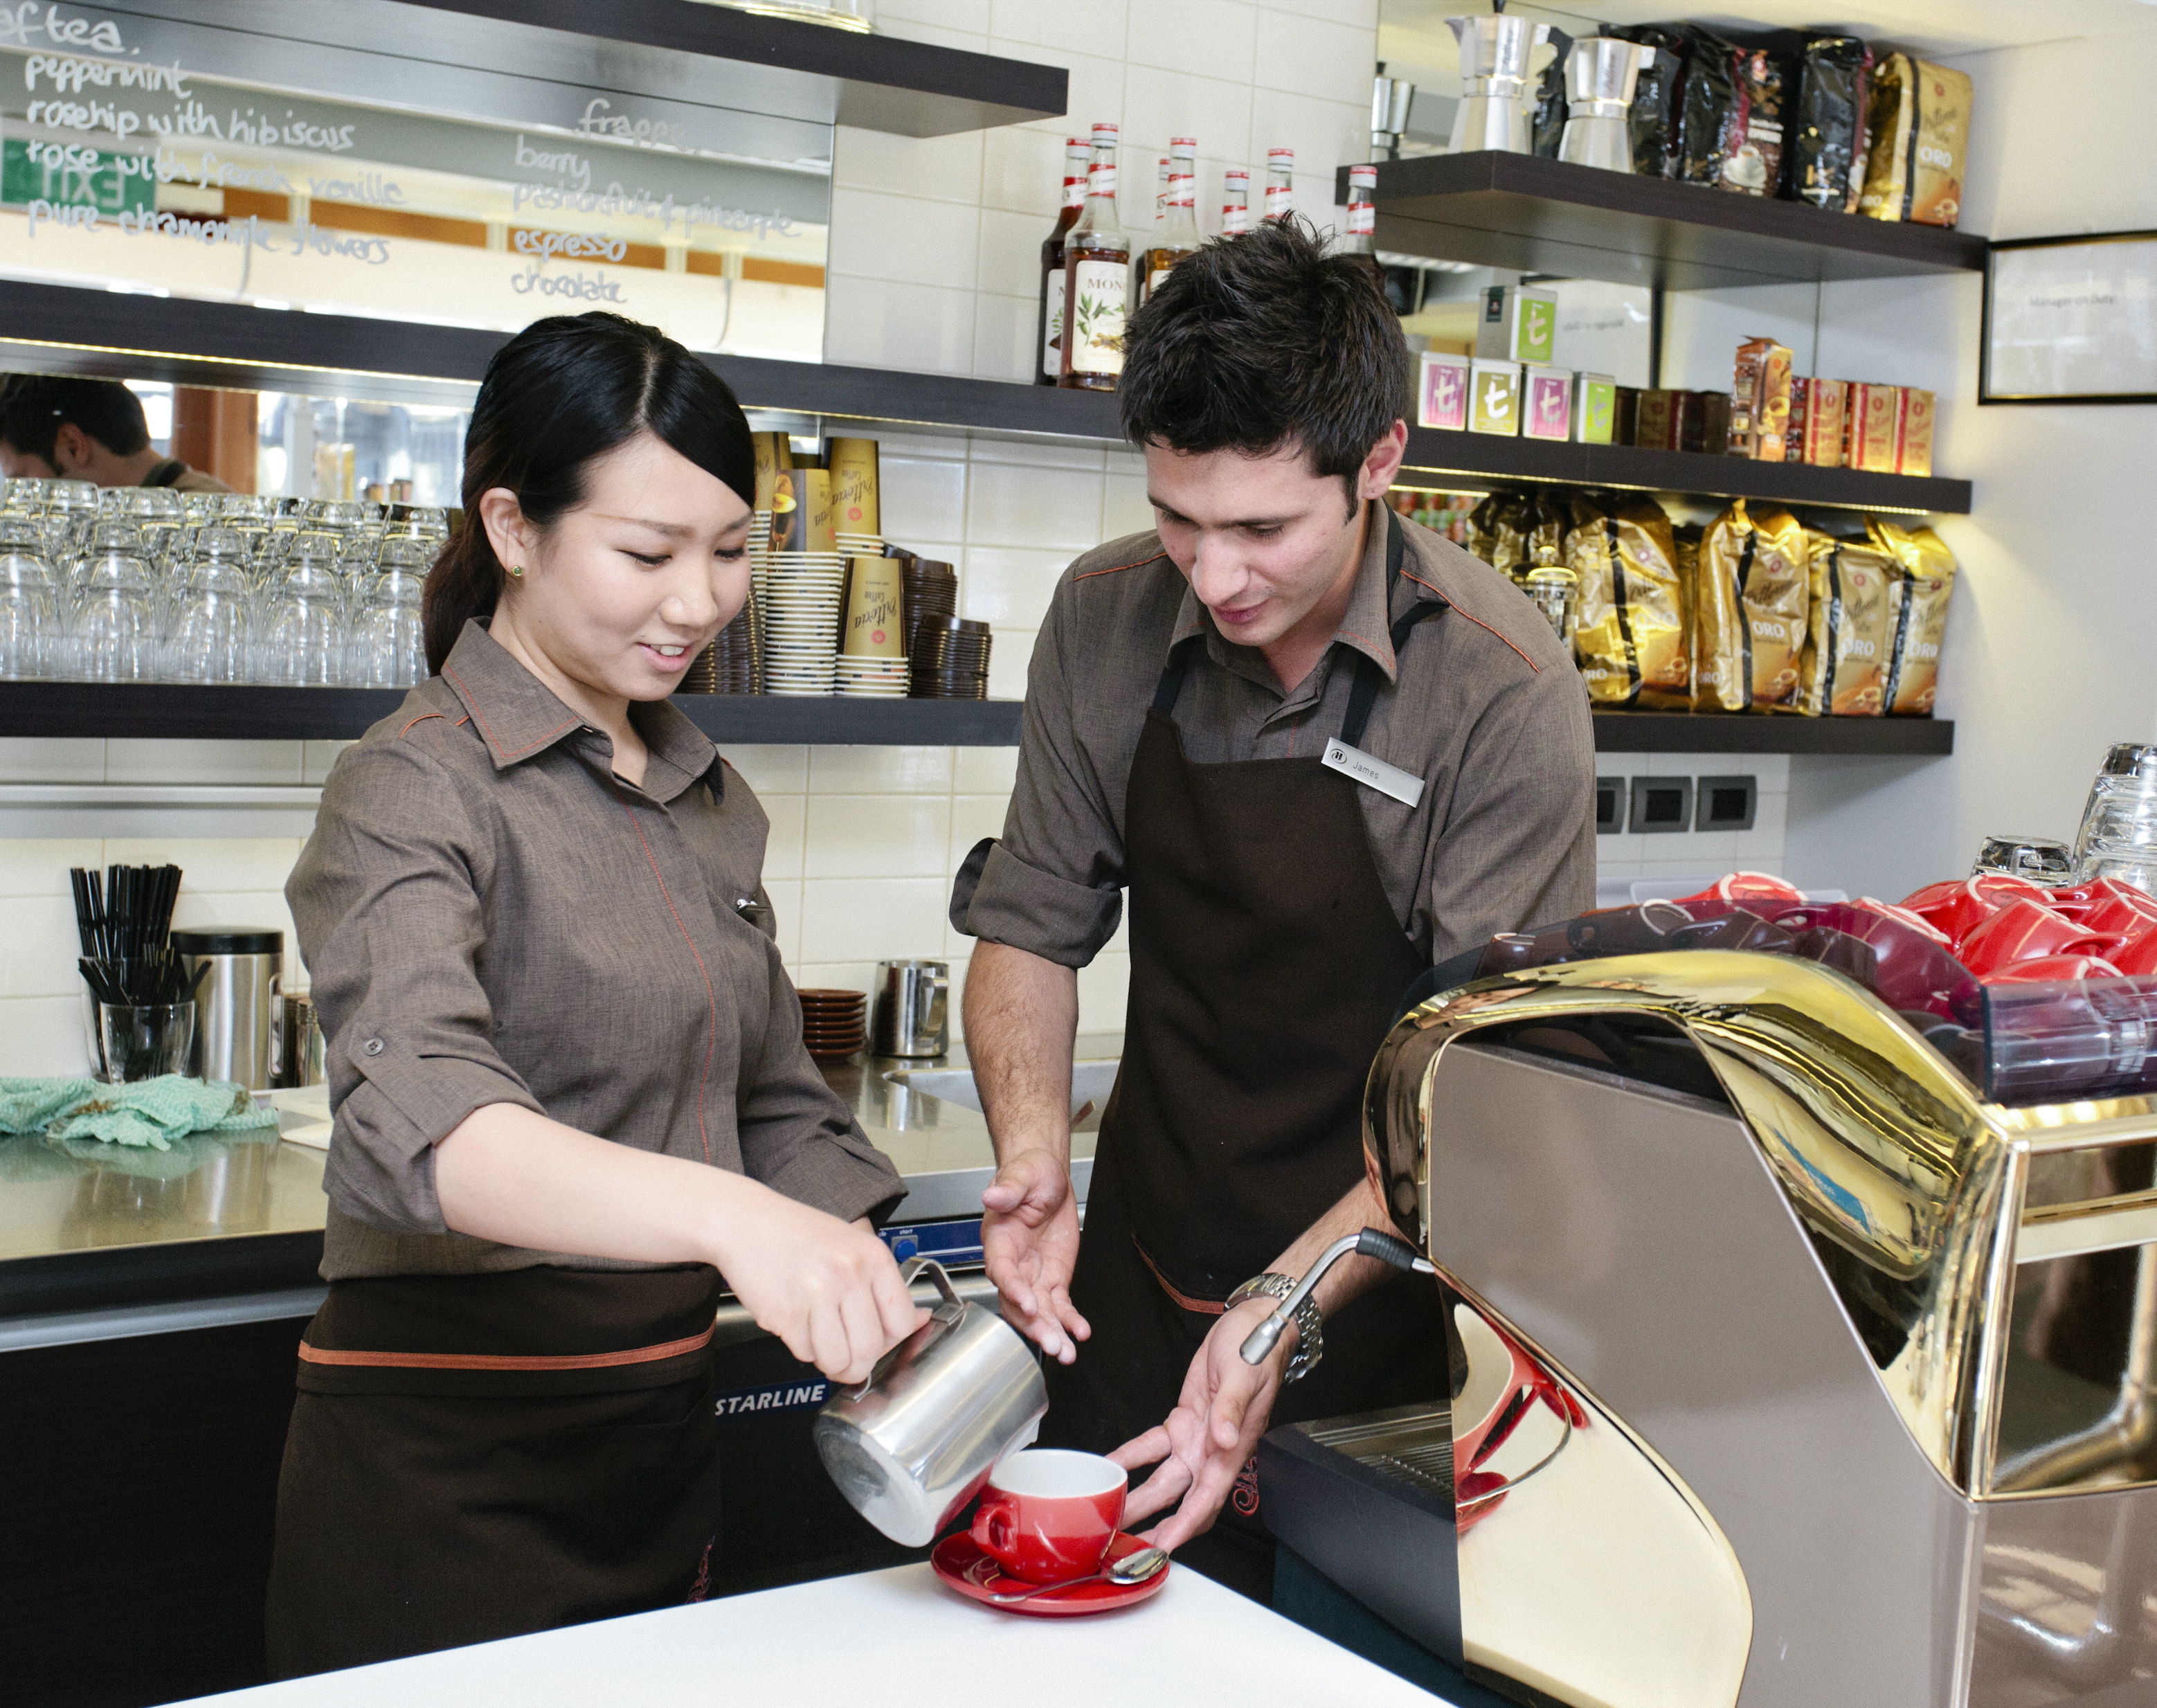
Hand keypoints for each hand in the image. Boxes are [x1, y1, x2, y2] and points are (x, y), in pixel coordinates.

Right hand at [719, 1185, 926, 1384]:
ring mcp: (816, 1295)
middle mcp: (848, 1274)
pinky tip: (797, 1321)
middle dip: (858, 1363)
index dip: (890, 1340)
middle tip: (847, 1354)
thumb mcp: (853, 1246)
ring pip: (838, 1360)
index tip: (878, 1340)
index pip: (902, 1322)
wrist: (744, 1221)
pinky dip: (802, 1347)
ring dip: (829, 1360)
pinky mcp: (785, 1314)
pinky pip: (805, 1354)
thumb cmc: (798, 1234)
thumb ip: (885, 1287)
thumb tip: (920, 1320)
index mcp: (872, 1257)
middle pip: (870, 1350)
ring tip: (820, 1337)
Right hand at [980, 1148, 1089, 1362]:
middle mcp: (1013, 1263)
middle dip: (1034, 1324)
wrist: (1048, 1177)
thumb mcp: (1022, 1176)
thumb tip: (991, 1195)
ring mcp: (1033, 1275)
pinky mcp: (1053, 1279)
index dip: (1013, 1289)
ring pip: (1039, 1310)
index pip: (1002, 1270)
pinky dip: (1069, 1320)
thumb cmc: (1029, 1174)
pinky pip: (1059, 1305)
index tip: (1028, 1303)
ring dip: (1051, 1331)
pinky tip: (1080, 1332)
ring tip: (1067, 1351)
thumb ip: (1008, 1190)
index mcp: (999, 1240)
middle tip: (1052, 1343)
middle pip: (1019, 1301)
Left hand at [1110, 1299, 1284, 1550]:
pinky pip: (1151, 1447)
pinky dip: (1130, 1457)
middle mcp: (1212, 1453)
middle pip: (1180, 1502)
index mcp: (1232, 1450)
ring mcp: (1196, 1440)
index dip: (1184, 1527)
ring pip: (1162, 1480)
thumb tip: (1223, 1437)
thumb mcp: (1244, 1375)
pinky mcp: (1182, 1422)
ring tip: (1109, 1516)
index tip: (1162, 1549)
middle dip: (1155, 1526)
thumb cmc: (1257, 1350)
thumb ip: (1231, 1409)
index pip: (1205, 1500)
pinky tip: (1110, 1464)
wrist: (1253, 1326)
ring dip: (1137, 1498)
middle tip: (1126, 1548)